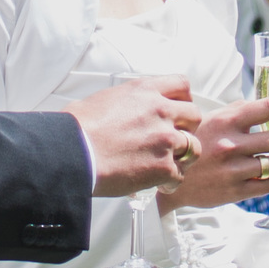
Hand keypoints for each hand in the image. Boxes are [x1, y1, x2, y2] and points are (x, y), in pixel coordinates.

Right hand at [79, 78, 197, 195]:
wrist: (74, 152)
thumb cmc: (79, 128)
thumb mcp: (105, 98)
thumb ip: (127, 101)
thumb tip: (124, 110)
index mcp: (145, 90)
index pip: (181, 84)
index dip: (183, 98)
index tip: (178, 109)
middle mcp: (160, 111)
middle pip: (194, 115)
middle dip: (187, 128)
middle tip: (174, 139)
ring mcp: (165, 139)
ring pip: (193, 147)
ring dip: (183, 156)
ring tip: (170, 163)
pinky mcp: (163, 166)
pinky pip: (180, 175)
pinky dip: (171, 182)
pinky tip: (159, 183)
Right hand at [154, 99, 268, 213]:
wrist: (171, 178)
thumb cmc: (194, 143)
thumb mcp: (211, 119)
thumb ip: (237, 112)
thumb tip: (268, 106)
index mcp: (227, 121)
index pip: (268, 107)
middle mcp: (232, 144)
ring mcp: (234, 169)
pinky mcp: (235, 191)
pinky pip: (267, 184)